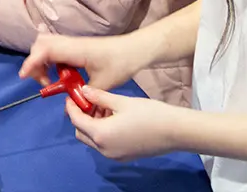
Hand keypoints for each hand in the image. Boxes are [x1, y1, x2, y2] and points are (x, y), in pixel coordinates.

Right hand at [19, 32, 155, 93]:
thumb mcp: (103, 84)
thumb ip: (84, 96)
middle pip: (40, 44)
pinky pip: (55, 49)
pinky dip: (50, 60)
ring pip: (46, 45)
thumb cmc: (121, 64)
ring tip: (51, 80)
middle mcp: (70, 44)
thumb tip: (69, 106)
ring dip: (42, 61)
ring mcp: (72, 44)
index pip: (45, 51)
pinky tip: (61, 75)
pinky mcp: (76, 47)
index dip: (32, 62)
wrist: (135, 50)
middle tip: (44, 82)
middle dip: (35, 62)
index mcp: (74, 50)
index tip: (24, 76)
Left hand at [65, 87, 180, 161]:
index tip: (72, 96)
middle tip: (89, 100)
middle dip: (81, 117)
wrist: (175, 131)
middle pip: (81, 133)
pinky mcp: (124, 156)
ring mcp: (114, 155)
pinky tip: (114, 117)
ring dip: (92, 124)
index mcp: (101, 134)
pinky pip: (105, 144)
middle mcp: (104, 149)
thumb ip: (99, 96)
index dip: (71, 107)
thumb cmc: (149, 114)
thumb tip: (83, 90)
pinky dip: (103, 132)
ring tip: (104, 106)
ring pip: (93, 139)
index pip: (76, 121)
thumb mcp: (121, 101)